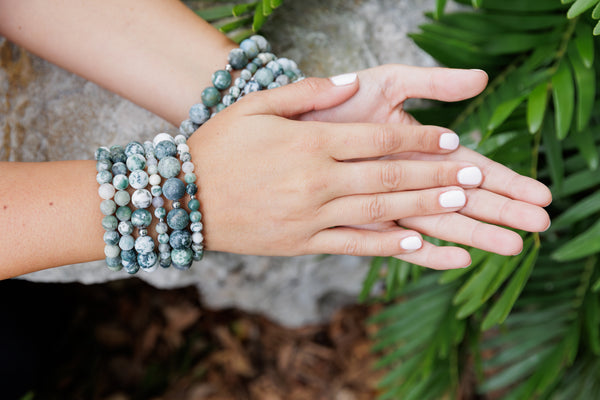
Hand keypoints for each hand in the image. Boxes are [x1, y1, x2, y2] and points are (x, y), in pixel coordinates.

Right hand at [187, 75, 487, 262]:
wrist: (181, 199)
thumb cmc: (217, 147)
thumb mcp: (255, 107)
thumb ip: (305, 92)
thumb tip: (349, 82)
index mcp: (308, 144)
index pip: (377, 140)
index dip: (419, 141)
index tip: (451, 139)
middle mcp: (314, 181)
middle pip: (388, 177)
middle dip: (436, 174)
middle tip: (475, 174)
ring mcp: (309, 217)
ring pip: (379, 212)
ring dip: (423, 208)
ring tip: (460, 203)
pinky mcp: (301, 243)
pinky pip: (352, 245)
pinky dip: (387, 245)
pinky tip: (417, 243)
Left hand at [301, 65, 550, 268]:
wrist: (295, 123)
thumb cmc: (341, 100)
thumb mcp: (389, 82)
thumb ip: (432, 83)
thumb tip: (482, 78)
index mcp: (421, 148)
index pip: (471, 167)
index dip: (505, 180)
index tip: (538, 194)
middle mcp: (409, 179)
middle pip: (464, 199)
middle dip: (502, 211)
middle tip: (539, 225)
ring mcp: (389, 202)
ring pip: (439, 222)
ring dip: (476, 233)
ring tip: (513, 246)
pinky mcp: (363, 220)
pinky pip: (397, 243)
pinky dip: (426, 252)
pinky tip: (457, 260)